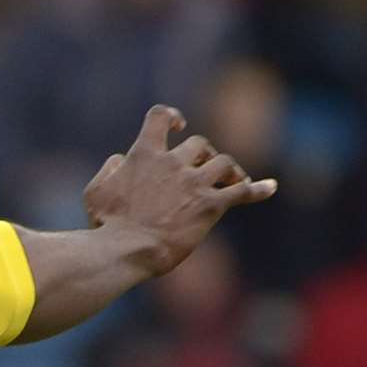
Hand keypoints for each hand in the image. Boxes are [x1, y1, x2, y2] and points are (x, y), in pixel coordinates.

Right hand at [82, 105, 277, 275]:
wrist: (127, 248)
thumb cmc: (106, 223)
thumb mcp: (96, 190)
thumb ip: (111, 168)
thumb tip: (123, 159)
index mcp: (143, 154)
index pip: (160, 117)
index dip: (171, 117)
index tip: (178, 126)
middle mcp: (172, 163)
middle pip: (200, 144)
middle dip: (203, 155)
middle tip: (200, 172)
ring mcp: (194, 183)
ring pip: (224, 163)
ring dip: (227, 170)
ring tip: (227, 182)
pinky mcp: (211, 205)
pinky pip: (243, 191)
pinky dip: (259, 188)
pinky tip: (271, 187)